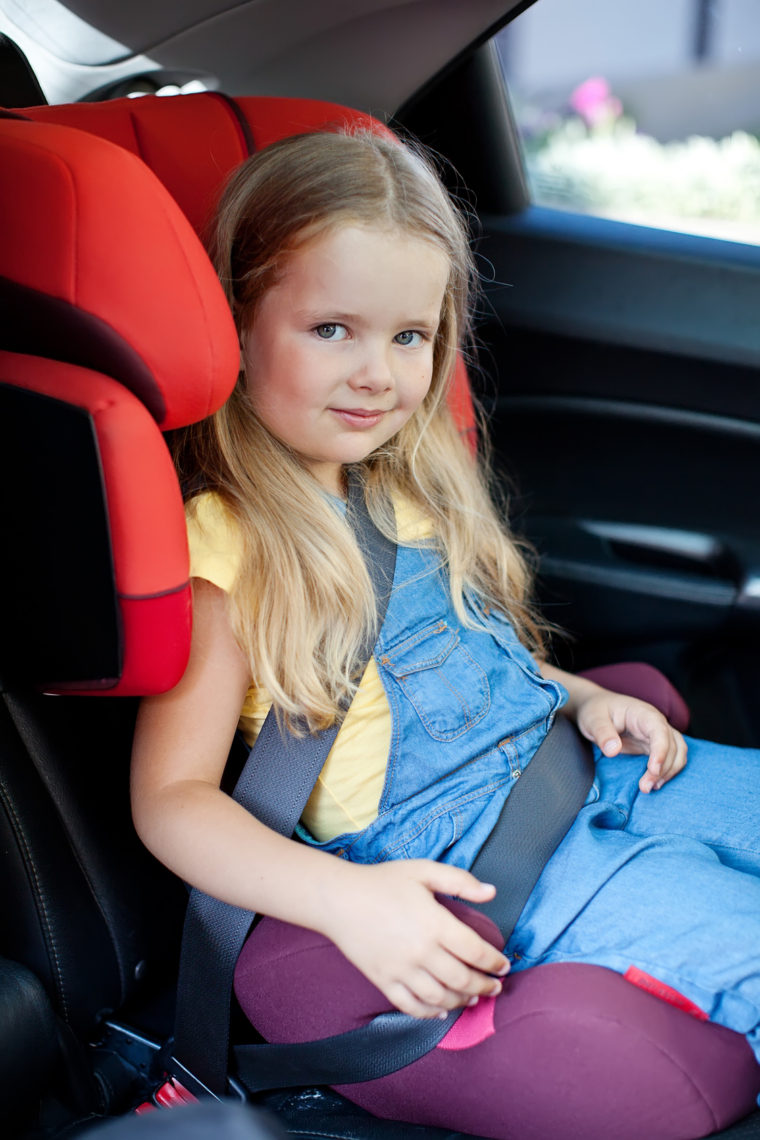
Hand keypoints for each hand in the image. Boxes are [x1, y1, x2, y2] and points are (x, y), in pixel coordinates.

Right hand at [322, 859, 509, 1018]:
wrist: (339, 899)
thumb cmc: (382, 882)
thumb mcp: (423, 871)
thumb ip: (459, 881)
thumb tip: (491, 892)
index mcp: (435, 924)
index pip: (476, 951)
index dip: (494, 962)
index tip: (504, 966)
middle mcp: (421, 952)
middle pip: (463, 980)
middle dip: (485, 986)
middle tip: (495, 987)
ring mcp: (401, 970)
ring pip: (441, 997)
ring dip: (462, 1001)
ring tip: (473, 996)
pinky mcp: (383, 981)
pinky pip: (411, 1006)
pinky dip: (430, 1013)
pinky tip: (441, 1009)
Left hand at [574, 688, 687, 792]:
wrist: (596, 708)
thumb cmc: (596, 710)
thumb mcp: (593, 719)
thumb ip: (603, 734)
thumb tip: (613, 751)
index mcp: (643, 713)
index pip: (660, 731)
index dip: (661, 751)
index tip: (654, 770)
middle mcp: (655, 723)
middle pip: (672, 745)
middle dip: (664, 768)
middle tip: (645, 787)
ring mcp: (657, 734)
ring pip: (677, 753)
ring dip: (669, 772)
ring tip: (650, 788)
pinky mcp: (654, 745)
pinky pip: (671, 758)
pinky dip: (668, 771)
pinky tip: (655, 783)